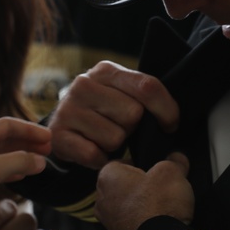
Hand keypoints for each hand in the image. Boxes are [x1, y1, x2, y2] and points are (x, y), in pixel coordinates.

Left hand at [0, 118, 50, 229]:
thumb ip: (19, 161)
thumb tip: (41, 161)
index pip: (9, 125)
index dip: (29, 129)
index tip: (47, 137)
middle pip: (8, 139)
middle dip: (29, 142)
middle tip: (48, 149)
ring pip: (5, 155)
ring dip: (23, 156)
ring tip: (40, 161)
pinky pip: (0, 170)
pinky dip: (14, 170)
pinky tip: (23, 176)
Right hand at [48, 60, 179, 168]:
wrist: (62, 126)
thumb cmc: (101, 110)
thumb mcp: (120, 92)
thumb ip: (142, 95)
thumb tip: (171, 118)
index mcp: (105, 71)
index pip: (147, 86)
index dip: (166, 109)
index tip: (170, 124)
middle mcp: (84, 84)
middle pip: (133, 114)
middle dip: (132, 128)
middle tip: (119, 127)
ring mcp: (68, 109)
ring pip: (115, 138)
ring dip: (115, 145)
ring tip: (103, 137)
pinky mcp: (58, 135)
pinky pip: (95, 155)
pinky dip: (100, 159)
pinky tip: (93, 149)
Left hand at [95, 152, 193, 229]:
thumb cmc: (159, 203)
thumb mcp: (172, 172)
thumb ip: (174, 161)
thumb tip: (177, 157)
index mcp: (107, 176)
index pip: (120, 161)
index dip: (139, 162)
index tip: (154, 168)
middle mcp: (101, 199)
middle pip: (123, 185)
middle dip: (140, 185)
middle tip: (160, 186)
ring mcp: (108, 223)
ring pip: (126, 206)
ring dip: (141, 206)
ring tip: (163, 206)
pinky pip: (131, 224)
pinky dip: (143, 222)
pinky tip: (160, 222)